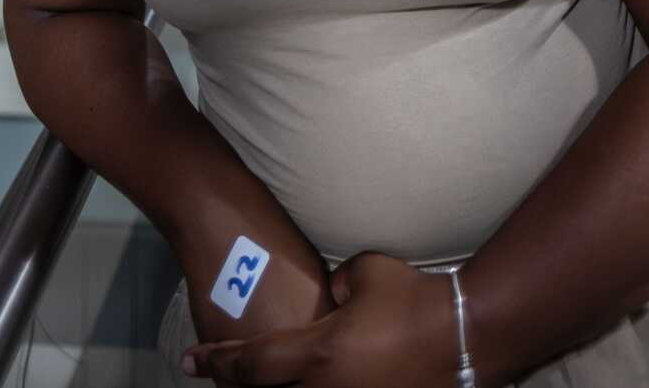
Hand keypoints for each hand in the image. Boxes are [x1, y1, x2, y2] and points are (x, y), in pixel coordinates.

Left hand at [180, 250, 459, 386]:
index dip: (216, 362)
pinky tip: (312, 376)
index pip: (252, 363)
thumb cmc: (410, 297)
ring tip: (261, 372)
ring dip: (279, 383)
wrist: (461, 334)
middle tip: (220, 372)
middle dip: (239, 384)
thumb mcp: (364, 272)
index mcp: (318, 354)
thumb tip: (329, 293)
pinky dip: (314, 385)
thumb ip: (336, 281)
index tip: (187, 362)